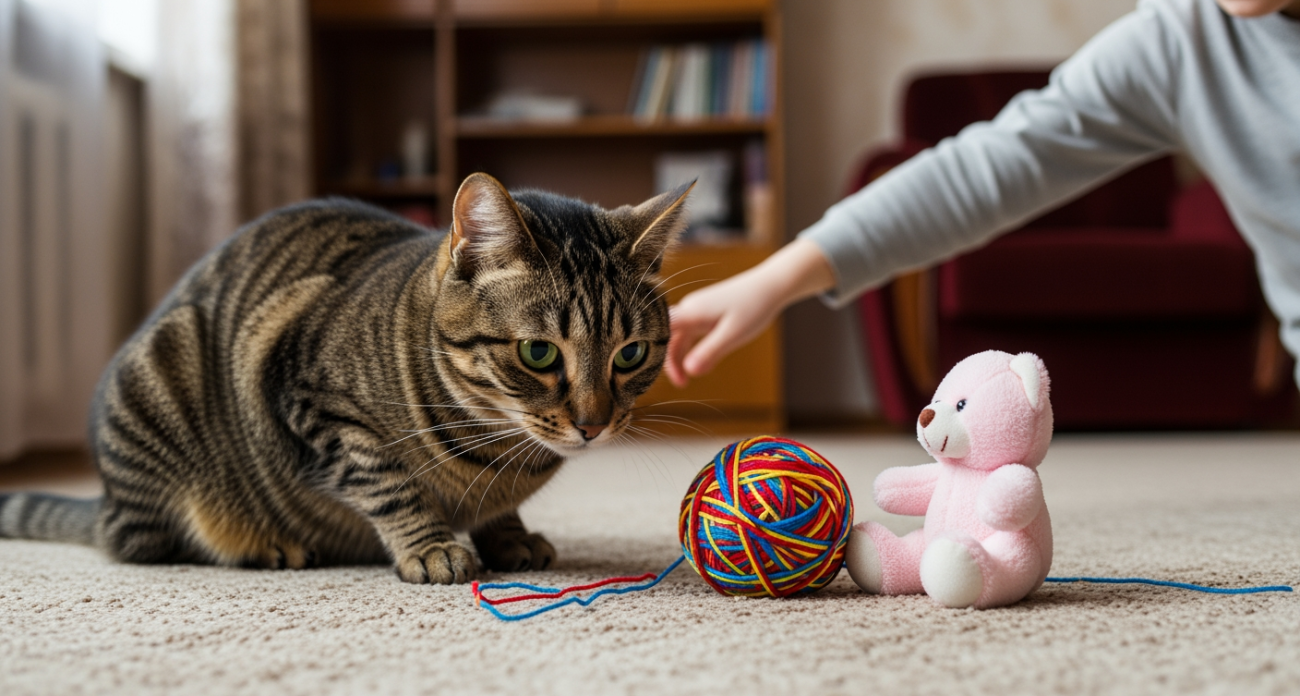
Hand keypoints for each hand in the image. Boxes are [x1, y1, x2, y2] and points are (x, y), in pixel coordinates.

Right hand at [665, 238, 835, 386]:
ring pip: (679, 336)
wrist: (771, 285)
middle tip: (682, 384)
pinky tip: (704, 364)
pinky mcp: (705, 312)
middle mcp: (689, 308)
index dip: (653, 351)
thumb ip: (710, 352)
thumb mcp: (732, 335)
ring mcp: (697, 309)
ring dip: (681, 357)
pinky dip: (693, 349)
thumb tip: (689, 371)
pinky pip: (691, 333)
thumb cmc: (754, 307)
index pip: (659, 331)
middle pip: (666, 336)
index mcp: (691, 312)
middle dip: (669, 360)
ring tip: (689, 380)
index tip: (657, 373)